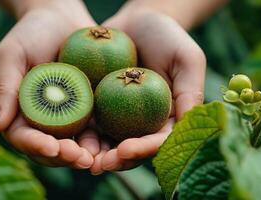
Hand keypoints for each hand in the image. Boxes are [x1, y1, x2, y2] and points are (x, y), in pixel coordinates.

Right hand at [0, 0, 97, 167]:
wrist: (62, 19)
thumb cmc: (31, 33)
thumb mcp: (12, 55)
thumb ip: (4, 88)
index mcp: (17, 112)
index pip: (23, 136)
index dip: (36, 145)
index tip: (52, 148)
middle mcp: (41, 120)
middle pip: (49, 147)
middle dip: (64, 157)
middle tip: (81, 159)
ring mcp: (65, 117)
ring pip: (72, 144)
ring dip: (83, 155)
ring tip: (97, 159)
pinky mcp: (86, 110)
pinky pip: (92, 129)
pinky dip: (100, 141)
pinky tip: (111, 146)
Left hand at [90, 6, 205, 173]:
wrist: (136, 21)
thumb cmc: (167, 36)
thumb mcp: (187, 58)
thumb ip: (190, 91)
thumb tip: (187, 125)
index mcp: (167, 118)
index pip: (159, 141)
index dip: (144, 149)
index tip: (126, 150)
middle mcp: (144, 122)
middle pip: (132, 148)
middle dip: (117, 160)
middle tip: (100, 165)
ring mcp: (120, 115)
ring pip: (109, 141)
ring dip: (96, 153)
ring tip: (82, 158)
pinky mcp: (100, 105)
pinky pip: (91, 121)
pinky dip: (82, 133)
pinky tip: (70, 139)